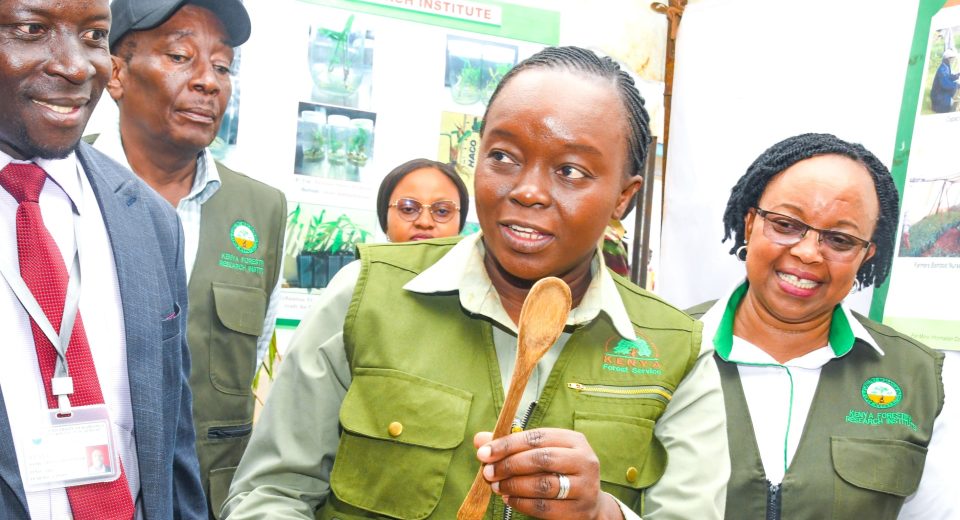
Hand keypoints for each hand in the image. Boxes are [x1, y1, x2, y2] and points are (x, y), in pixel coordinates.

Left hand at [473, 428, 622, 519]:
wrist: (590, 502)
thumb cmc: (559, 471)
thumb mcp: (541, 453)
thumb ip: (511, 446)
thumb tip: (479, 439)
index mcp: (574, 440)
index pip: (536, 437)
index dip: (508, 444)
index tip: (484, 453)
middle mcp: (584, 460)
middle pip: (541, 459)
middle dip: (509, 465)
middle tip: (488, 472)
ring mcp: (585, 486)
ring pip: (543, 484)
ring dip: (514, 485)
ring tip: (497, 487)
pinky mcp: (579, 510)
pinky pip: (544, 507)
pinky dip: (522, 503)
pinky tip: (509, 499)